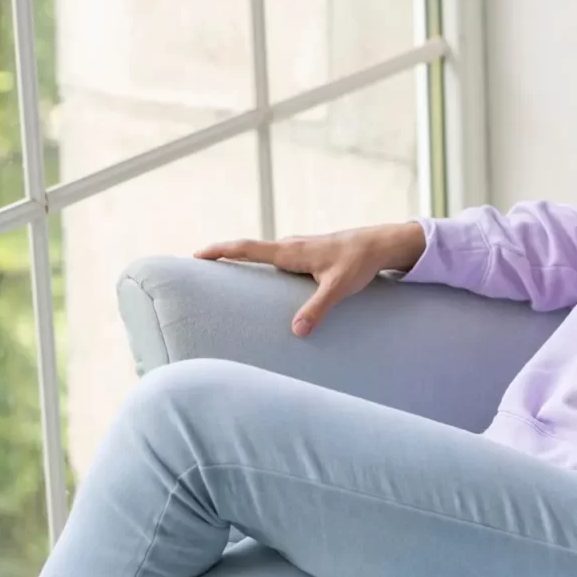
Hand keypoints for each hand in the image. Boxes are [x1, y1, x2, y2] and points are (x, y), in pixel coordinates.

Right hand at [194, 222, 425, 337]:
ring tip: (220, 275)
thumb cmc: (359, 262)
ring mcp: (298, 248)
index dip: (221, 251)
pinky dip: (261, 264)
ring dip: (242, 260)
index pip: (247, 248)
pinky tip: (260, 279)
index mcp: (290, 251)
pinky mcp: (307, 253)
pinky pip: (276, 258)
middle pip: (249, 249)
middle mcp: (290, 245)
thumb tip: (296, 332)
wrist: (380, 244)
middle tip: (196, 267)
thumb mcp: (338, 287)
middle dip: (223, 256)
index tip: (196, 254)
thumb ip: (317, 308)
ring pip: (263, 253)